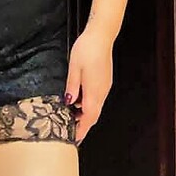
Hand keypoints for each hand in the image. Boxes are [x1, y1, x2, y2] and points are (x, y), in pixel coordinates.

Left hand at [64, 24, 113, 144]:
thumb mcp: (74, 68)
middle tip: (71, 130)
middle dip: (83, 124)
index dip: (82, 129)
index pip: (89, 117)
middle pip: (94, 114)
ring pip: (96, 106)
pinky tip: (80, 100)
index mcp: (94, 91)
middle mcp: (102, 92)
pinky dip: (89, 104)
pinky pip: (98, 98)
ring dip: (86, 114)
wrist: (101, 36)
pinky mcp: (105, 81)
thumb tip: (69, 102)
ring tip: (72, 116)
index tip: (74, 139)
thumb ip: (72, 87)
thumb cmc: (86, 49)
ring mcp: (105, 86)